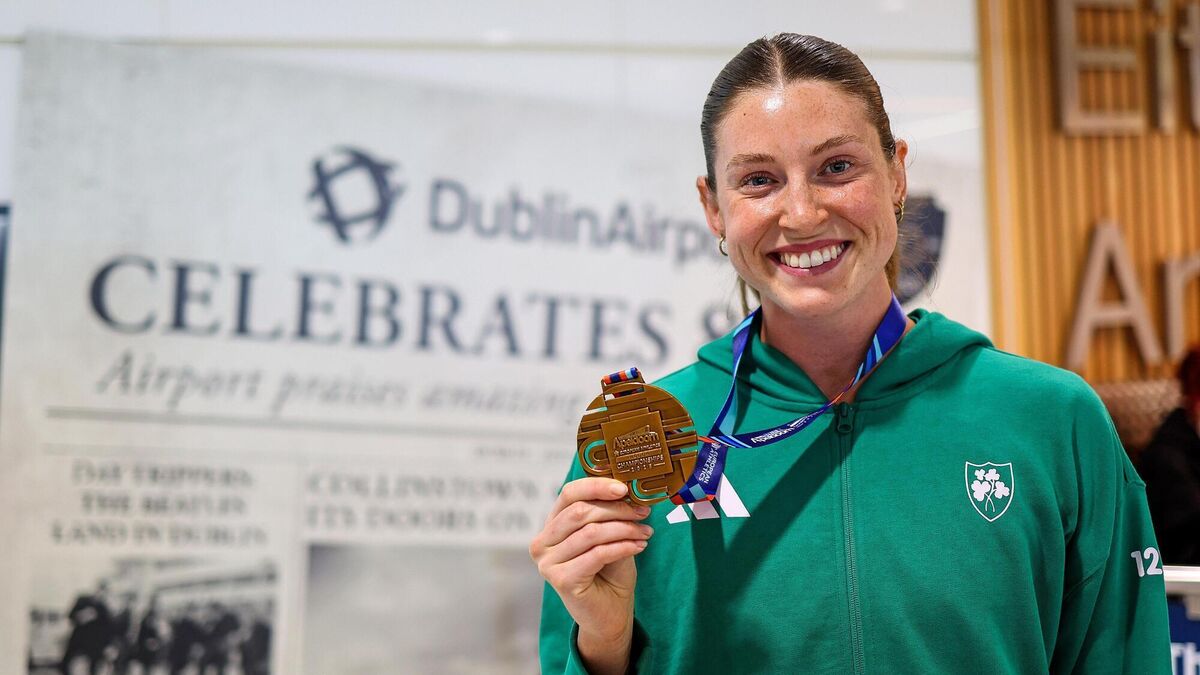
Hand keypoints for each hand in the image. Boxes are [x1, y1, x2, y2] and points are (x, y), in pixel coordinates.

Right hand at [529, 477, 653, 673]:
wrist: (609, 614)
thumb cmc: (609, 572)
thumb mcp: (609, 535)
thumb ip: (609, 514)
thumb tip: (627, 489)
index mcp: (551, 525)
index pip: (569, 493)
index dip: (596, 486)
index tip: (624, 488)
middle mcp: (543, 542)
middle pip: (580, 511)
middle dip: (617, 509)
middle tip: (643, 512)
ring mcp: (548, 562)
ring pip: (590, 532)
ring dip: (624, 529)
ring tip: (645, 532)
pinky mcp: (561, 580)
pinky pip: (596, 554)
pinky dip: (622, 547)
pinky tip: (639, 546)